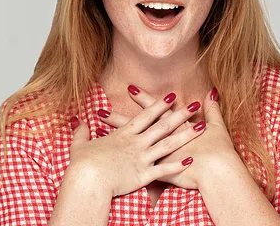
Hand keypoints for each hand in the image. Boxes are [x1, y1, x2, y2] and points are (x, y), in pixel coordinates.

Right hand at [68, 92, 204, 197]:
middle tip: (193, 105)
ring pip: (168, 144)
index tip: (172, 96)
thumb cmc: (82, 165)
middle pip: (162, 125)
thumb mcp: (80, 145)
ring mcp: (142, 158)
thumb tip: (78, 121)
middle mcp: (136, 143)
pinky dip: (178, 164)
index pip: (145, 116)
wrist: (86, 182)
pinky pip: (164, 169)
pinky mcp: (144, 175)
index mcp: (124, 135)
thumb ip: (81, 132)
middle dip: (179, 114)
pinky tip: (192, 159)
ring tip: (201, 126)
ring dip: (186, 135)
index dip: (159, 105)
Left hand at [100, 86, 241, 189]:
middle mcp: (162, 141)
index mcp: (175, 129)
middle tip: (102, 111)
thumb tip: (212, 92)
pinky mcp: (158, 173)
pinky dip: (125, 169)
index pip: (154, 111)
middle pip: (137, 129)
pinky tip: (111, 168)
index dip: (143, 100)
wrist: (218, 172)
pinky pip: (138, 170)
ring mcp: (158, 158)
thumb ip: (212, 109)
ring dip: (116, 143)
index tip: (129, 88)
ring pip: (132, 149)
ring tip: (101, 146)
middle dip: (119, 120)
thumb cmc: (218, 151)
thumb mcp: (216, 126)